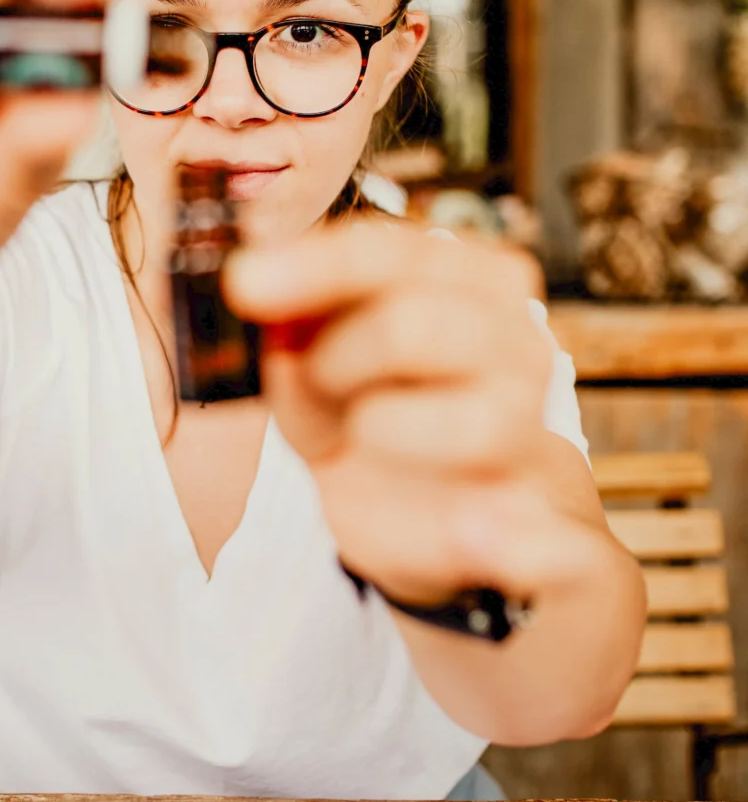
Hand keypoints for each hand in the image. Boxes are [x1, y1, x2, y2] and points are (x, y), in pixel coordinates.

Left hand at [225, 220, 602, 605]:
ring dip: (382, 434)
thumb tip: (262, 301)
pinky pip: (557, 543)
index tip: (244, 282)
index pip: (391, 253)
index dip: (312, 266)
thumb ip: (293, 331)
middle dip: (337, 359)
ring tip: (363, 434)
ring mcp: (533, 432)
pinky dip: (527, 548)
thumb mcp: (317, 364)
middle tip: (316, 380)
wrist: (438, 513)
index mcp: (470, 281)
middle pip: (416, 325)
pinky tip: (480, 536)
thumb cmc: (375, 414)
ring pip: (470, 424)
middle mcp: (517, 344)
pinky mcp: (545, 526)